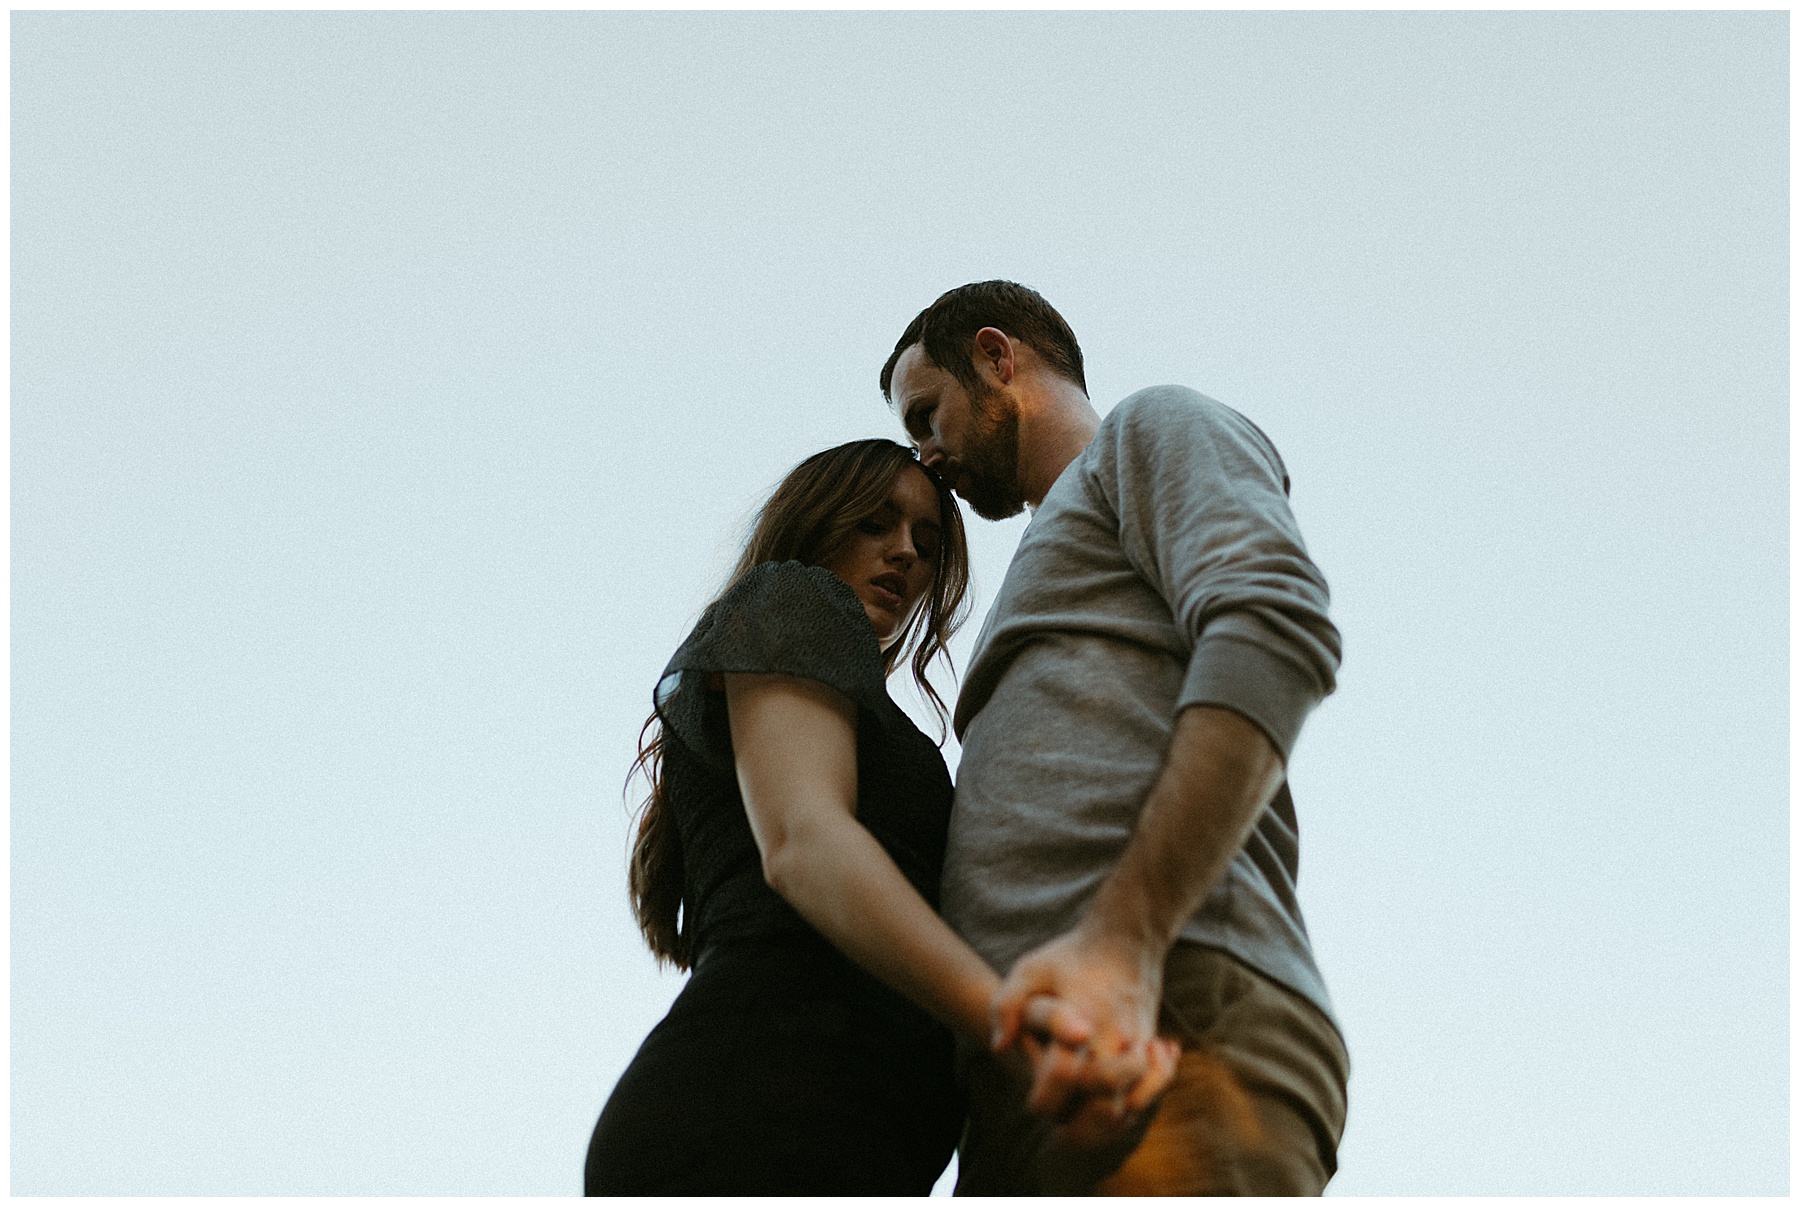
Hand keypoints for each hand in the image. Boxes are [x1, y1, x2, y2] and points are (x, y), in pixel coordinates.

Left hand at [991, 927, 1177, 1127]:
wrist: (1125, 938)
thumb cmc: (1071, 956)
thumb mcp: (1029, 968)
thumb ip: (1006, 1005)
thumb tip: (999, 1047)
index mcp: (1082, 1022)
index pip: (1064, 1078)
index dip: (1045, 1100)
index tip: (1034, 1104)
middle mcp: (1115, 1039)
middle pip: (1103, 1107)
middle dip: (1080, 1130)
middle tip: (1059, 1138)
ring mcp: (1138, 1046)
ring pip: (1130, 1106)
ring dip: (1106, 1126)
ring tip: (1082, 1130)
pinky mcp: (1151, 1047)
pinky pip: (1152, 1090)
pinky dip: (1137, 1106)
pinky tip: (1116, 1107)